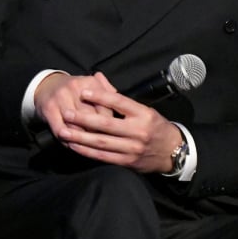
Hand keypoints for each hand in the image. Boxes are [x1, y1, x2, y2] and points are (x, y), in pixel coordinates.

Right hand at [33, 71, 117, 141]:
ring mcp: (61, 98)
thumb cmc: (75, 90)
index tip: (114, 134)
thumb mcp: (92, 86)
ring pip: (75, 125)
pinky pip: (61, 129)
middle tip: (104, 145)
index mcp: (90, 82)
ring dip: (82, 139)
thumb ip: (108, 92)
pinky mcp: (49, 109)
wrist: (47, 85)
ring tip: (89, 148)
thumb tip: (121, 102)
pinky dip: (67, 140)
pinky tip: (72, 145)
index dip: (109, 123)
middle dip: (97, 133)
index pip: (105, 107)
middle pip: (90, 116)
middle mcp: (75, 87)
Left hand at [39, 73, 181, 171]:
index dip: (100, 97)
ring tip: (64, 131)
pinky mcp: (127, 162)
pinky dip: (87, 151)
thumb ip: (119, 97)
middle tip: (67, 113)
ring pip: (102, 142)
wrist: (173, 151)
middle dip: (84, 119)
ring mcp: (133, 148)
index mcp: (143, 114)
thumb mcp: (144, 109)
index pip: (119, 102)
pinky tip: (74, 146)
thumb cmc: (154, 126)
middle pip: (107, 124)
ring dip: (80, 137)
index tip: (83, 92)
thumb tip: (98, 77)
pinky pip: (103, 156)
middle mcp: (138, 131)